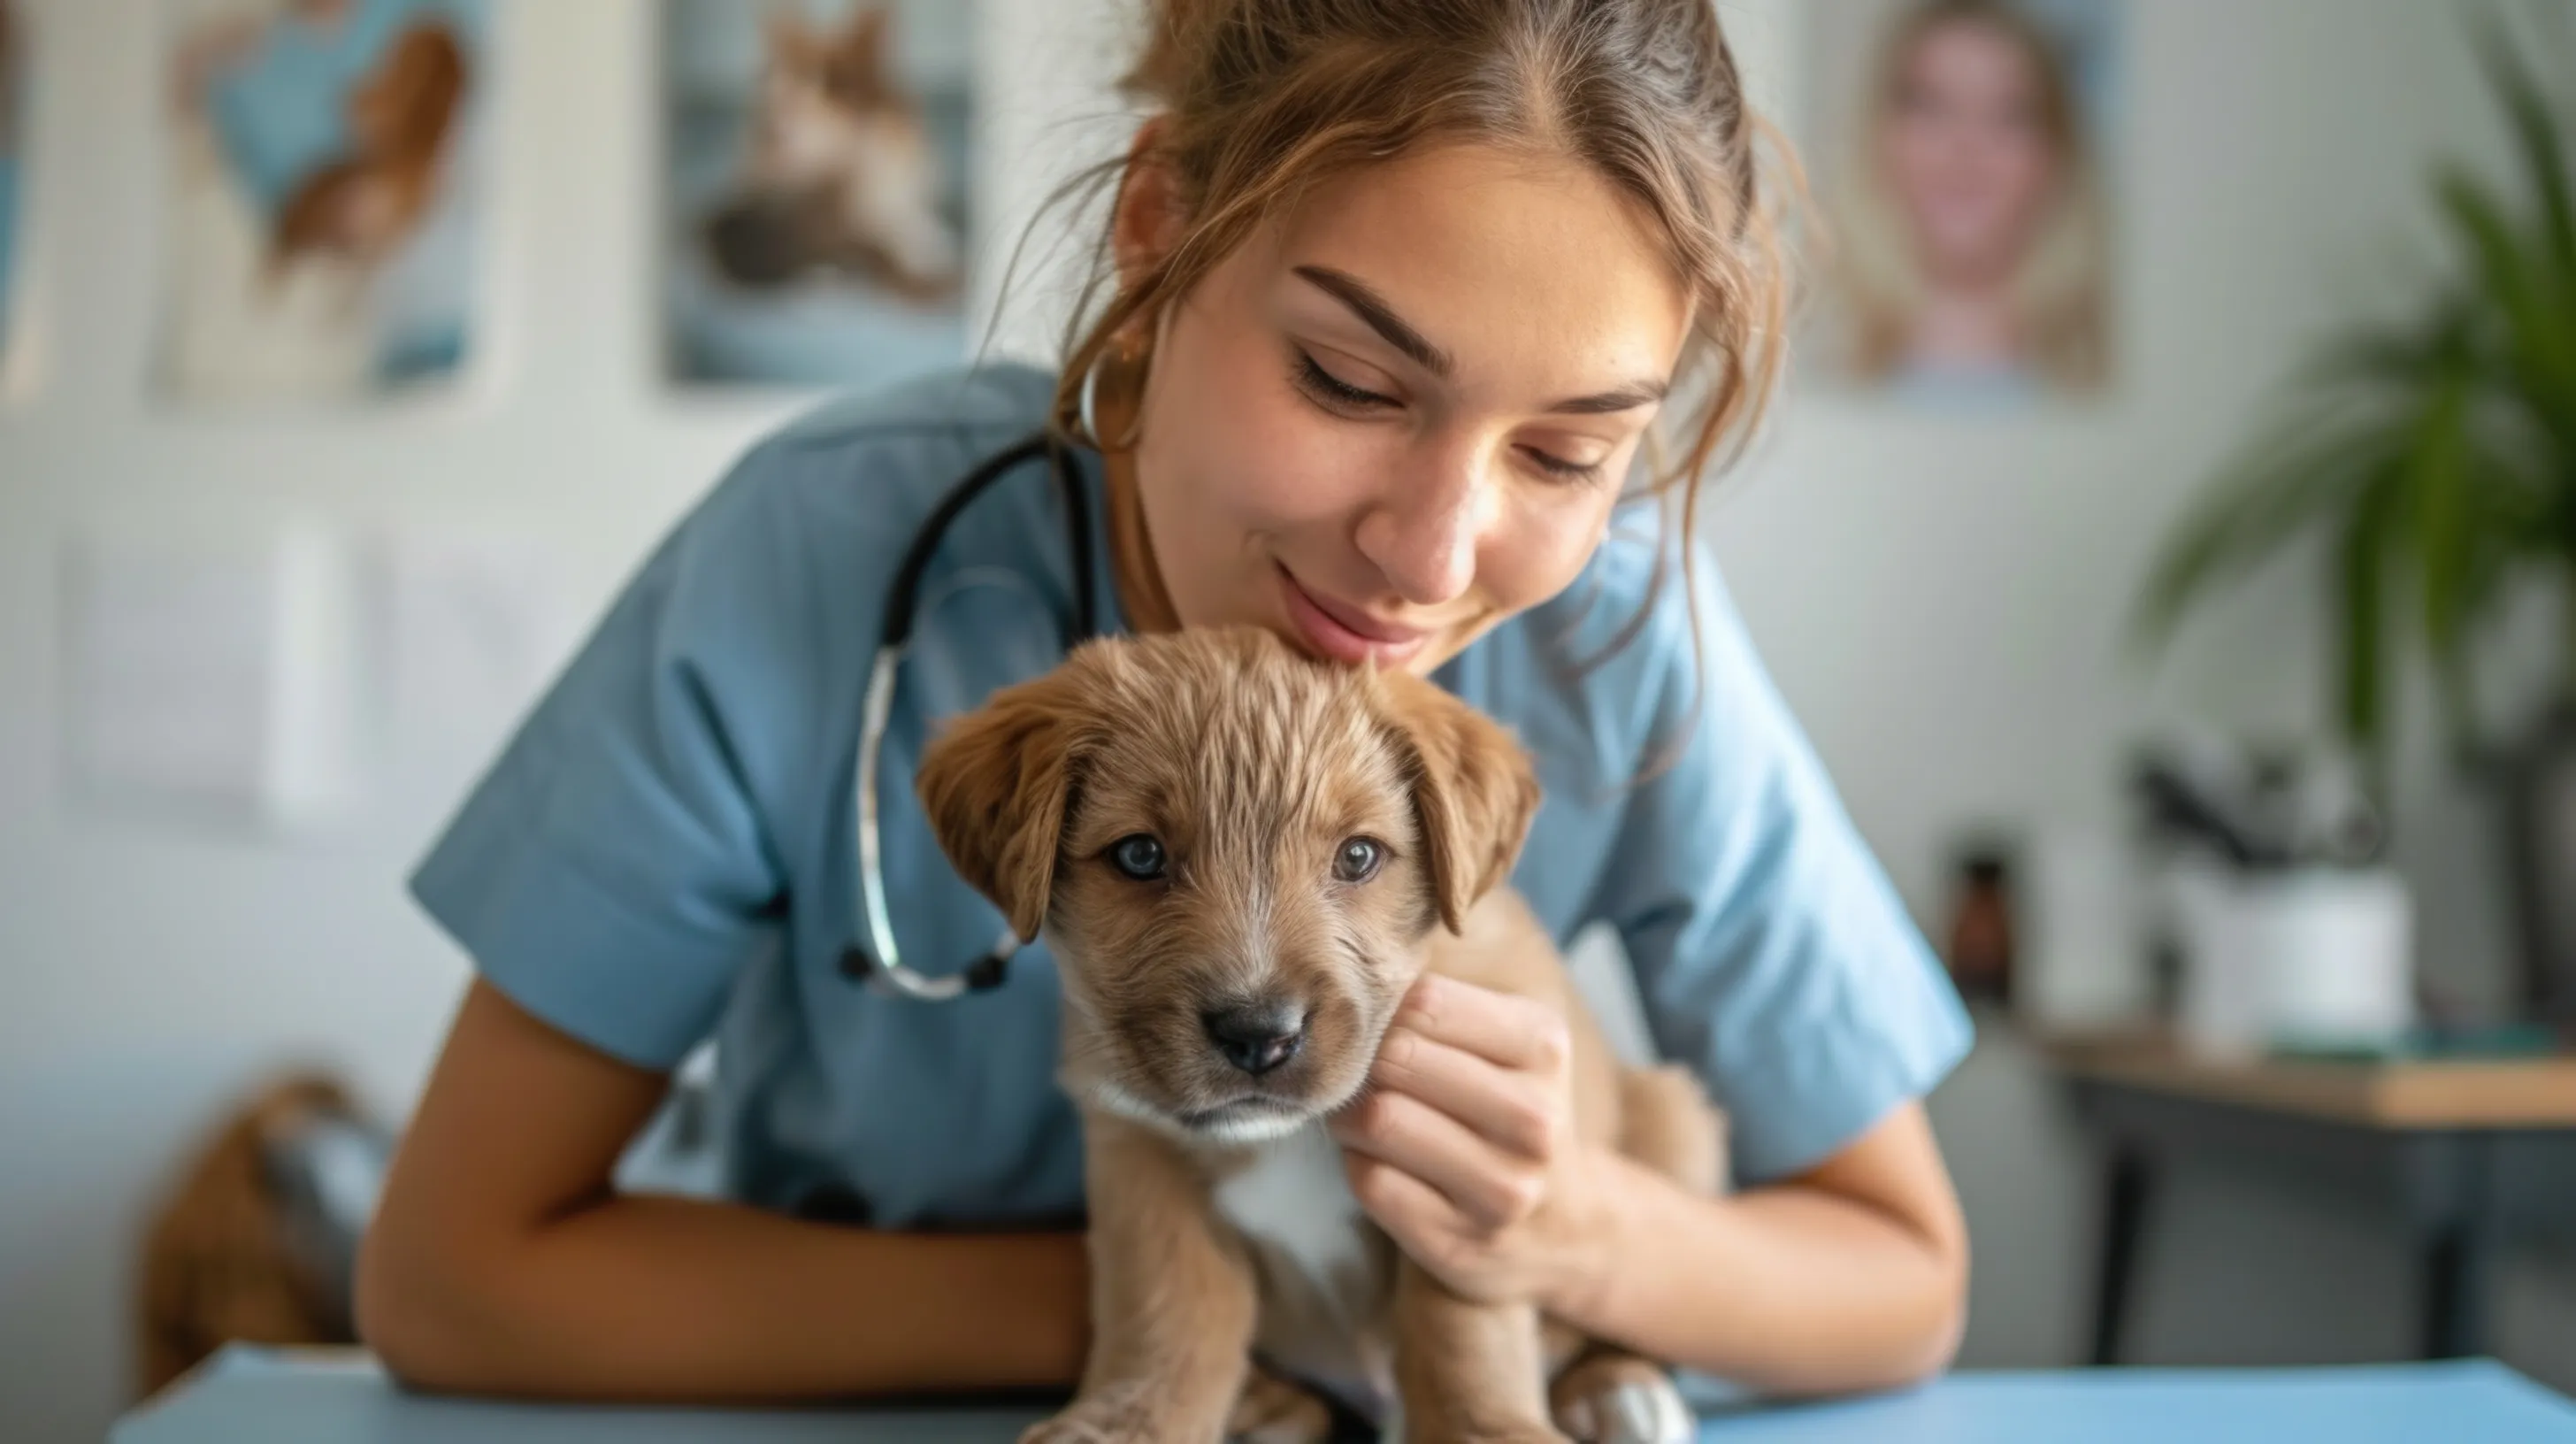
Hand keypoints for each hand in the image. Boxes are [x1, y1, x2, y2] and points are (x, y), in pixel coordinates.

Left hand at [1328, 973, 1619, 1312]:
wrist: (1563, 1226)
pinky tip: (1376, 1160)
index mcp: (1543, 1047)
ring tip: (1356, 1111)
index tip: (1374, 1025)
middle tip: (1349, 1071)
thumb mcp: (1510, 1046)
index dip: (1383, 1010)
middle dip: (1359, 1062)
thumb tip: (1350, 976)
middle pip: (1398, 1059)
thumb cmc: (1510, 1114)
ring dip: (1348, 1112)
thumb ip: (1443, 1008)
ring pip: (1379, 1119)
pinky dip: (1357, 1162)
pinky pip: (1370, 1181)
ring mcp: (1500, 1188)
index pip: (1425, 1001)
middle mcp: (1533, 1118)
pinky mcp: (1457, 1241)